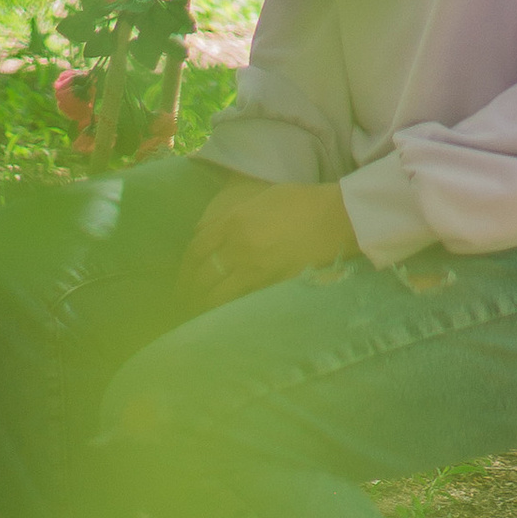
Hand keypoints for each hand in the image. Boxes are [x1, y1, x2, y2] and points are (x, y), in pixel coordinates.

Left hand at [180, 177, 359, 308]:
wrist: (333, 217)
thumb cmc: (301, 203)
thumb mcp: (261, 199)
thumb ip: (234, 216)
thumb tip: (213, 231)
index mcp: (233, 219)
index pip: (196, 247)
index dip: (185, 266)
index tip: (183, 276)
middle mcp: (236, 243)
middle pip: (200, 273)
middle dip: (188, 289)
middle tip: (183, 300)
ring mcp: (252, 266)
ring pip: (214, 293)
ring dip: (202, 305)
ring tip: (197, 314)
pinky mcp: (268, 283)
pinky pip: (237, 302)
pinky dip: (225, 311)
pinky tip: (220, 318)